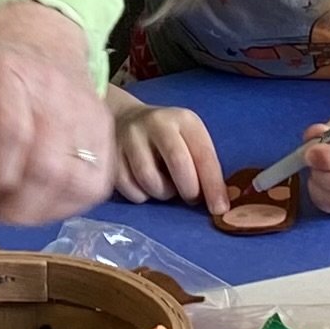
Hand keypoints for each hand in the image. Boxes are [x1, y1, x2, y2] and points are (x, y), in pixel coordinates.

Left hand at [0, 2, 112, 224]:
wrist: (39, 39)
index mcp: (2, 75)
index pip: (9, 135)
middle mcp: (52, 93)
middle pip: (46, 167)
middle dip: (15, 204)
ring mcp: (87, 114)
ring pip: (74, 183)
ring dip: (41, 210)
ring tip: (17, 205)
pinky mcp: (107, 133)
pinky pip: (95, 186)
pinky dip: (67, 203)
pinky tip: (44, 198)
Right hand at [112, 104, 227, 215]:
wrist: (124, 118)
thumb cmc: (168, 138)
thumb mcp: (190, 141)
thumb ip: (204, 166)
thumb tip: (219, 205)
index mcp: (184, 120)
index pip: (203, 155)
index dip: (213, 185)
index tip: (219, 209)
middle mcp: (156, 123)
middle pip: (178, 163)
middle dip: (188, 190)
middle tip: (190, 198)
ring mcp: (130, 136)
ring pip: (150, 179)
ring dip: (162, 193)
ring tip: (165, 187)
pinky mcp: (110, 153)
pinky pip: (130, 188)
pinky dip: (142, 196)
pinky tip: (145, 186)